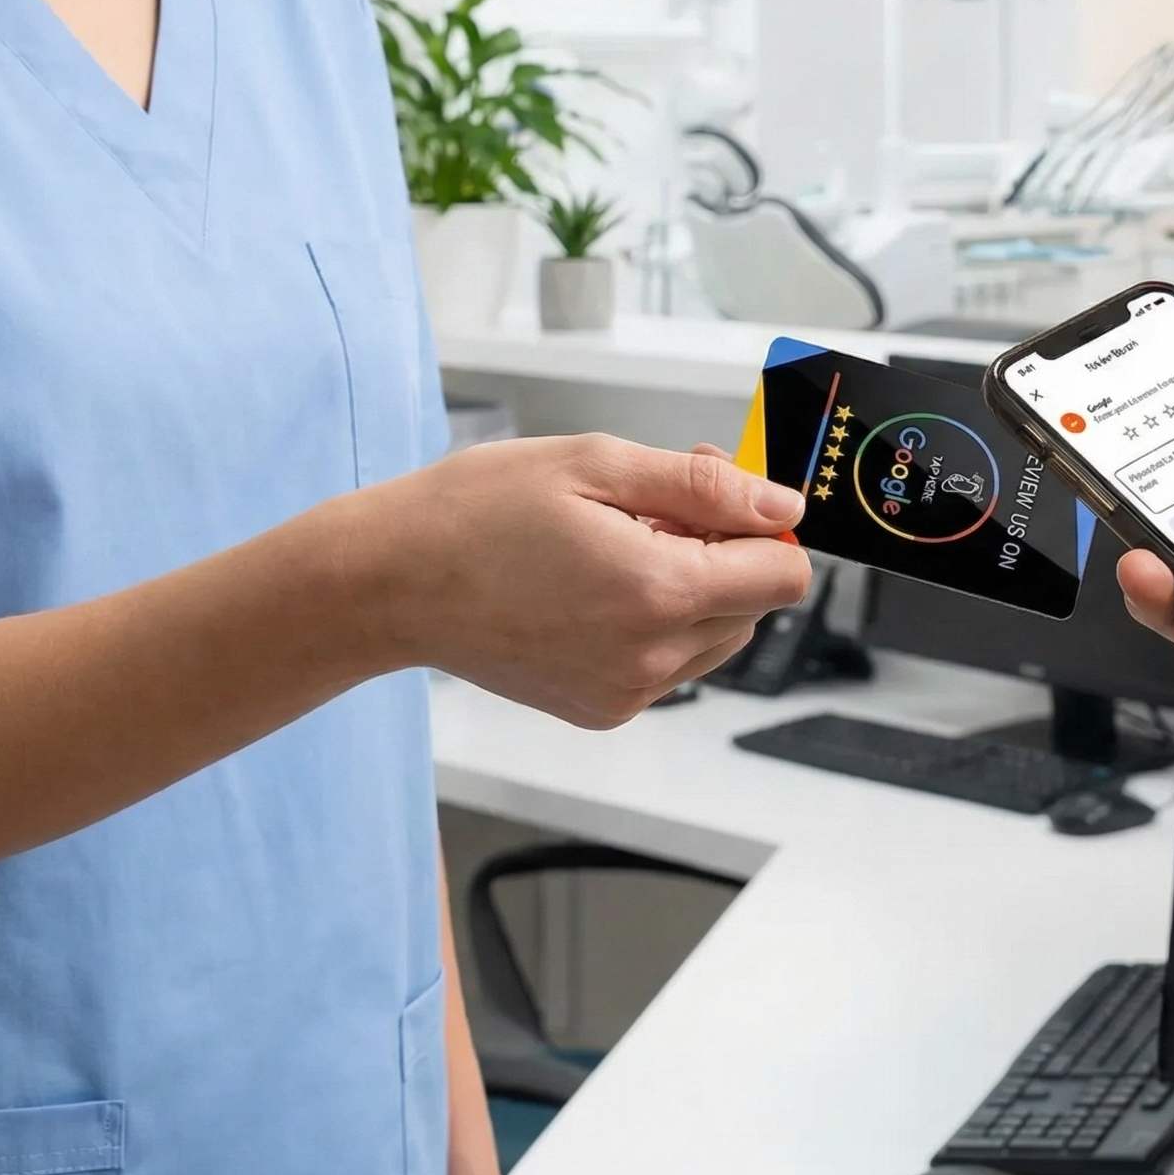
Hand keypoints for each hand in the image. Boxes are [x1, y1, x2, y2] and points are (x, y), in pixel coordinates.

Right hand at [364, 433, 810, 727]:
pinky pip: (668, 664)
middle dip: (724, 553)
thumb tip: (782, 506)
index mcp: (658, 591)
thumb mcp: (595, 464)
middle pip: (754, 607)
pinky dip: (653, 625)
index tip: (716, 498)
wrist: (389, 583)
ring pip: (716, 637)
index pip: (784, 576)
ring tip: (615, 547)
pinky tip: (593, 588)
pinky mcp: (601, 709)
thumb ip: (702, 486)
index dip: (764, 528)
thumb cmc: (476, 511)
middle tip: (648, 509)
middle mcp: (651, 656)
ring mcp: (626, 692)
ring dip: (691, 590)